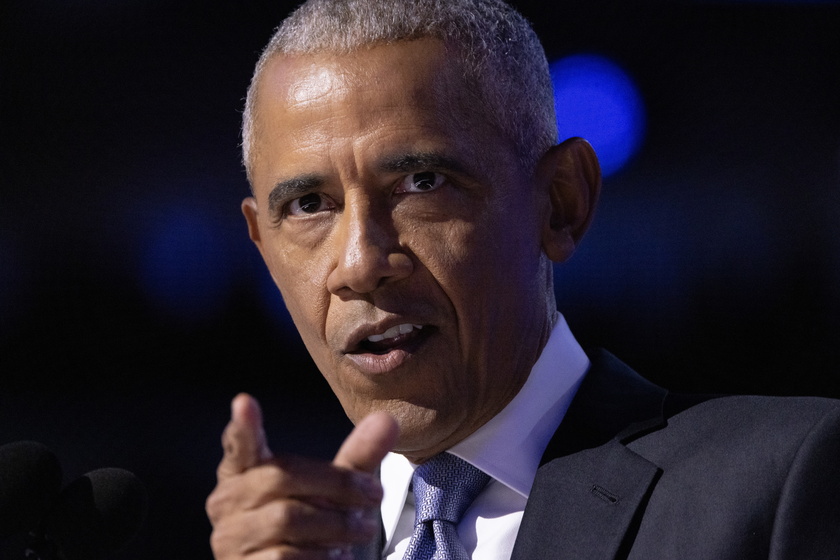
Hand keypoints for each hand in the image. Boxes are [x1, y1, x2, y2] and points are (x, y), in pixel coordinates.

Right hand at [206, 394, 398, 558]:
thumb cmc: (311, 525)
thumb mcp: (334, 489)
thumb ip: (358, 456)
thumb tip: (388, 420)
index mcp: (245, 471)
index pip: (240, 444)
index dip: (242, 426)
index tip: (244, 402)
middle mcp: (227, 500)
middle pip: (281, 477)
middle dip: (336, 485)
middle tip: (374, 495)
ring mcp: (229, 537)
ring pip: (286, 518)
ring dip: (335, 525)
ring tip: (360, 531)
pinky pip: (284, 556)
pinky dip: (320, 555)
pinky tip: (336, 556)